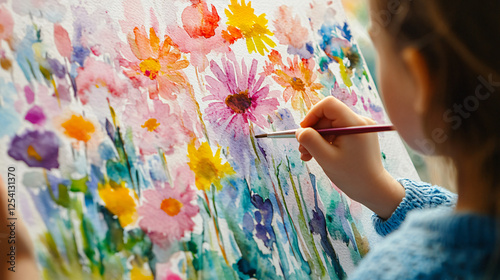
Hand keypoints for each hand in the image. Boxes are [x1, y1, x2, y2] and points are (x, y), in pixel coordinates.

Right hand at [296, 97, 404, 218]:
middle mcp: (359, 121)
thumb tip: (299, 131)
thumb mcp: (326, 158)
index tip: (303, 131)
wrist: (373, 190)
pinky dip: (326, 142)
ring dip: (317, 139)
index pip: (328, 105)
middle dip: (312, 131)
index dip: (312, 114)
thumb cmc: (351, 176)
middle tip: (302, 149)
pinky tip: (318, 155)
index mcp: (354, 123)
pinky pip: (338, 133)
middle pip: (328, 116)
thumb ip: (310, 141)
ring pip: (331, 126)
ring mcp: (360, 128)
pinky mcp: (359, 136)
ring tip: (307, 156)